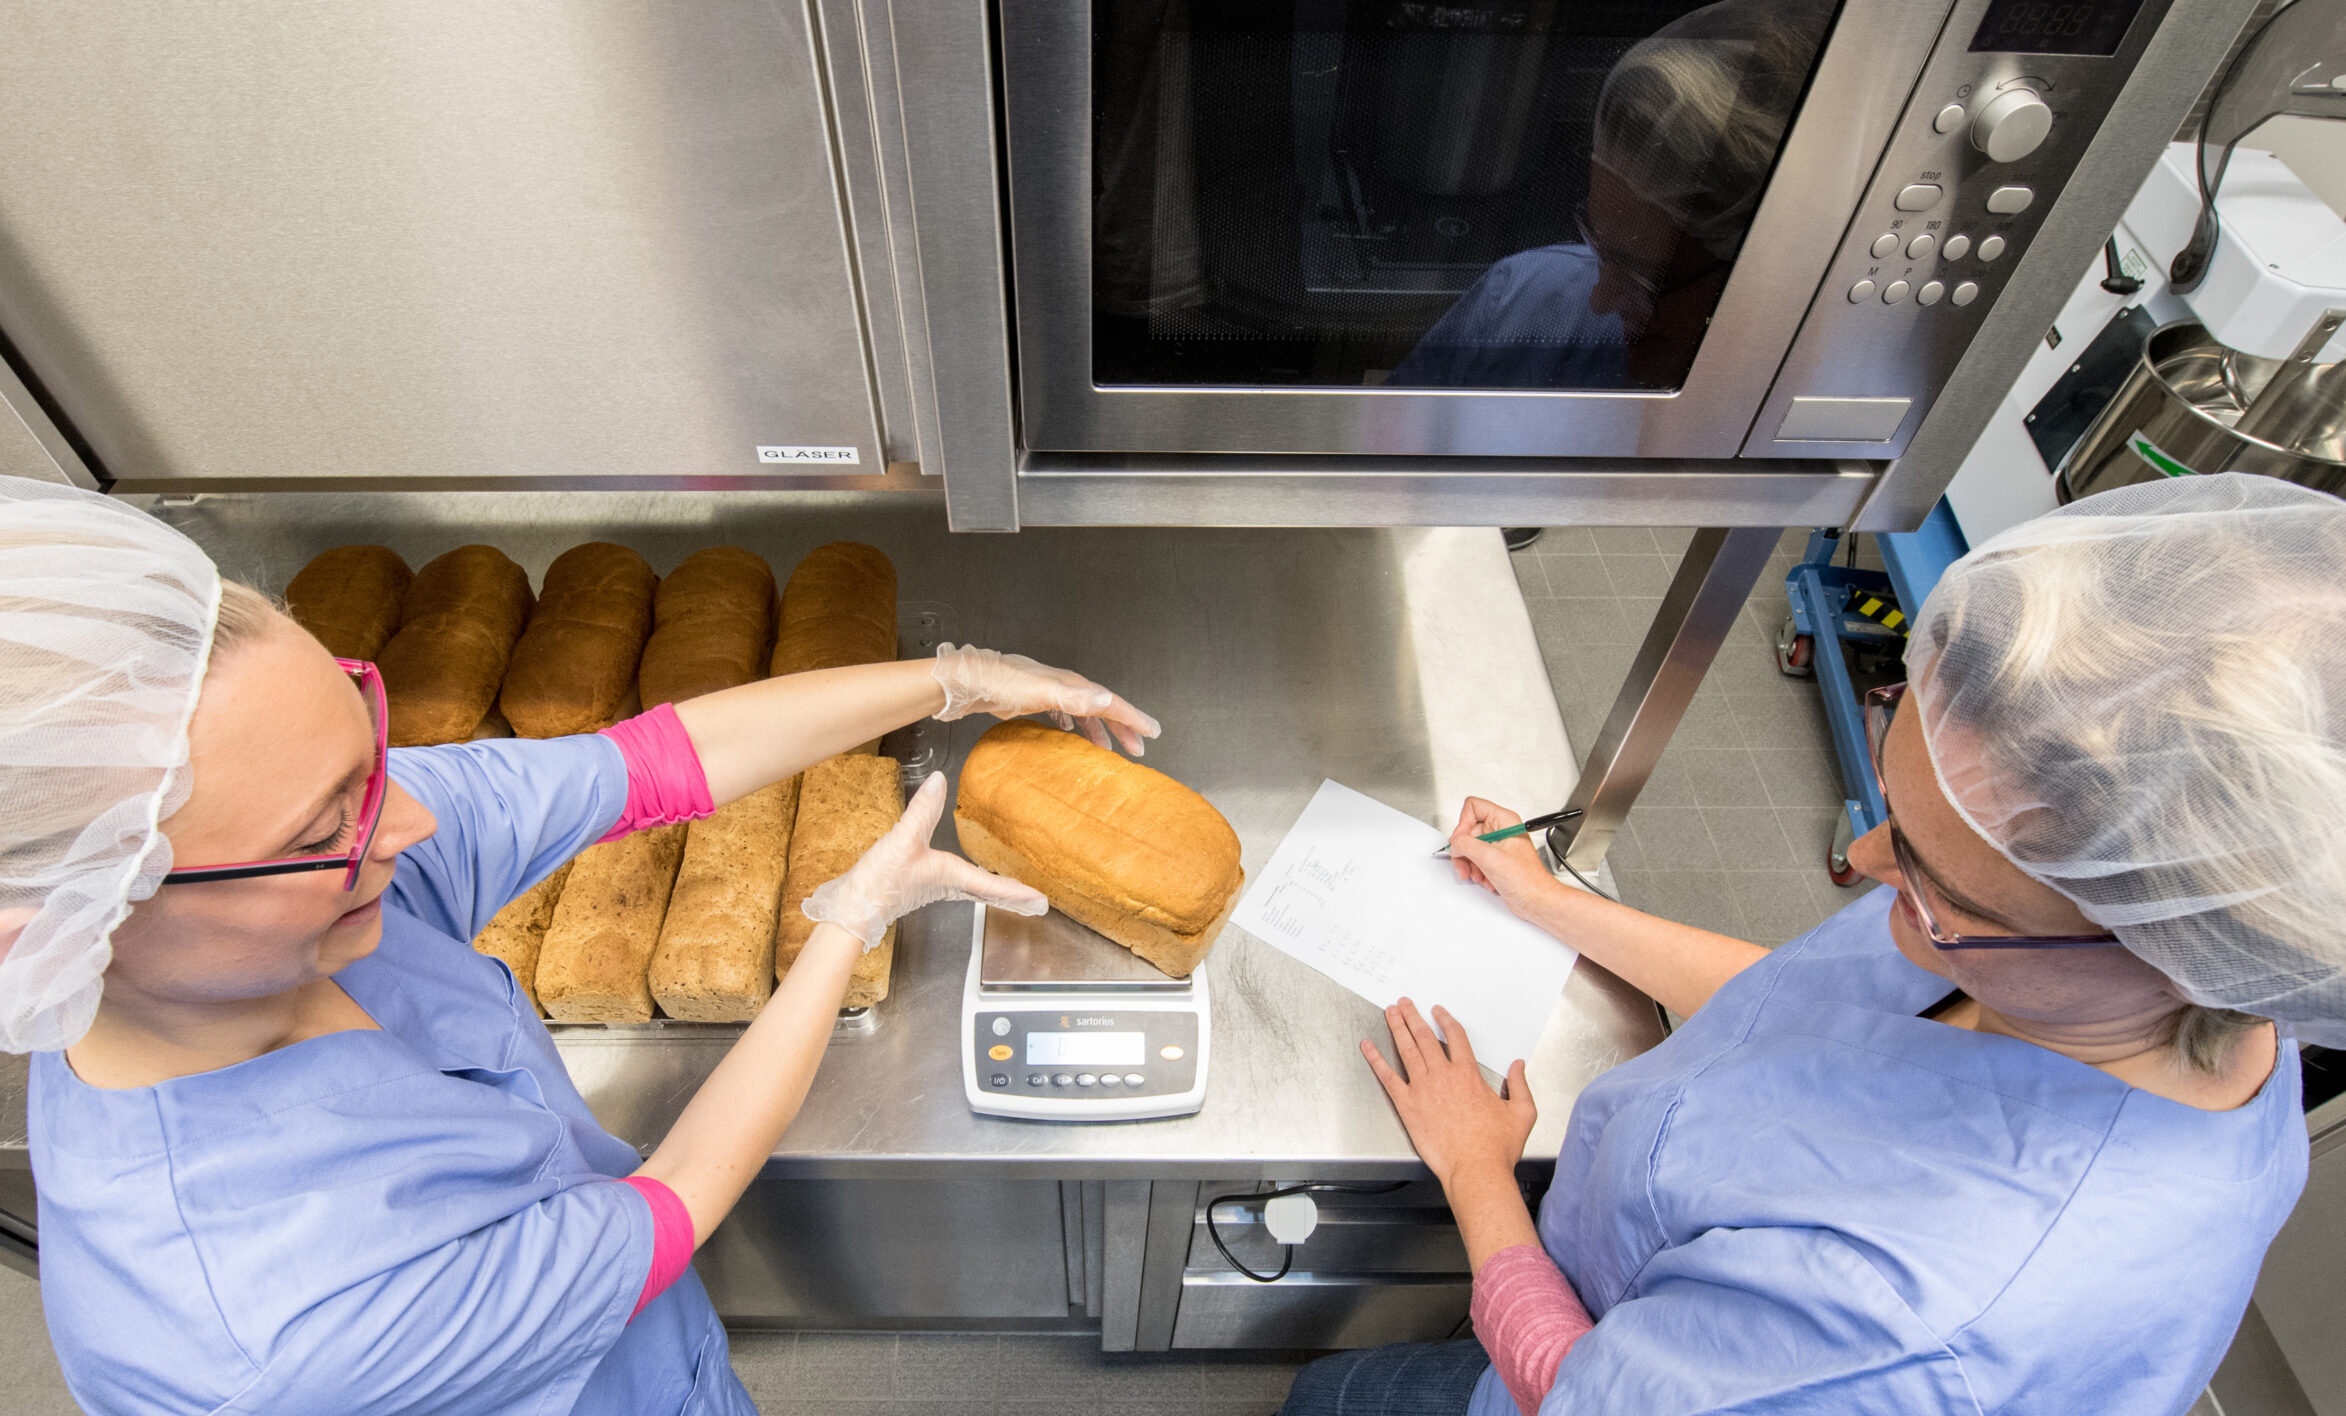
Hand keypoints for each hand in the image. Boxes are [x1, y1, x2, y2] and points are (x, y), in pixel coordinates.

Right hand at [802, 773, 1047, 946]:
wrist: (850, 908)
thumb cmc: (879, 882)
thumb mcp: (902, 840)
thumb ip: (922, 811)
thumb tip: (940, 781)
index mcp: (948, 877)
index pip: (991, 885)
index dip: (1017, 892)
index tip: (1041, 901)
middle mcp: (945, 885)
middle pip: (986, 893)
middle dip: (1011, 899)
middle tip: (1036, 906)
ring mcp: (931, 888)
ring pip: (972, 890)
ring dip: (994, 893)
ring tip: (1013, 894)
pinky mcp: (917, 886)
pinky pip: (955, 885)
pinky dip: (971, 885)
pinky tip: (967, 879)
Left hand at [930, 644, 1160, 756]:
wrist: (966, 682)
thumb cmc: (999, 684)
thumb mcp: (1040, 692)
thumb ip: (1074, 698)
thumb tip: (1107, 702)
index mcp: (1071, 684)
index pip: (1110, 702)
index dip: (1133, 718)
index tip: (1152, 732)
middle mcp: (1063, 686)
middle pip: (1101, 707)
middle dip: (1123, 727)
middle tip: (1139, 748)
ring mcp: (1047, 693)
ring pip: (1083, 713)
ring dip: (1099, 730)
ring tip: (1110, 750)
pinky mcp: (1032, 701)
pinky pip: (1063, 714)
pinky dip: (1074, 726)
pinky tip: (1069, 736)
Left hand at [1360, 999, 1535, 1188]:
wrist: (1475, 1170)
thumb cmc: (1496, 1147)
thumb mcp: (1521, 1113)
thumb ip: (1520, 1085)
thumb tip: (1518, 1066)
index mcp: (1468, 1075)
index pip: (1456, 1037)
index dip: (1445, 1020)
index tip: (1438, 1012)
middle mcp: (1443, 1076)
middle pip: (1425, 1037)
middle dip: (1414, 1016)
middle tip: (1405, 1003)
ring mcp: (1423, 1090)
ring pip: (1407, 1050)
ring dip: (1397, 1028)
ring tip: (1390, 1013)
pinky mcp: (1408, 1107)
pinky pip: (1388, 1078)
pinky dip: (1376, 1060)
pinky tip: (1368, 1047)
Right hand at [1446, 797, 1556, 920]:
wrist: (1536, 900)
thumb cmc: (1527, 880)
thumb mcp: (1490, 858)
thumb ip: (1467, 845)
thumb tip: (1455, 843)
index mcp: (1504, 821)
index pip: (1473, 807)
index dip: (1463, 823)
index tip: (1461, 841)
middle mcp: (1501, 830)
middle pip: (1468, 830)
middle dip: (1464, 850)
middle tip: (1464, 863)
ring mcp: (1498, 845)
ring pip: (1470, 847)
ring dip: (1469, 863)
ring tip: (1477, 875)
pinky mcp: (1496, 859)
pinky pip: (1475, 859)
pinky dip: (1476, 871)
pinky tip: (1485, 879)